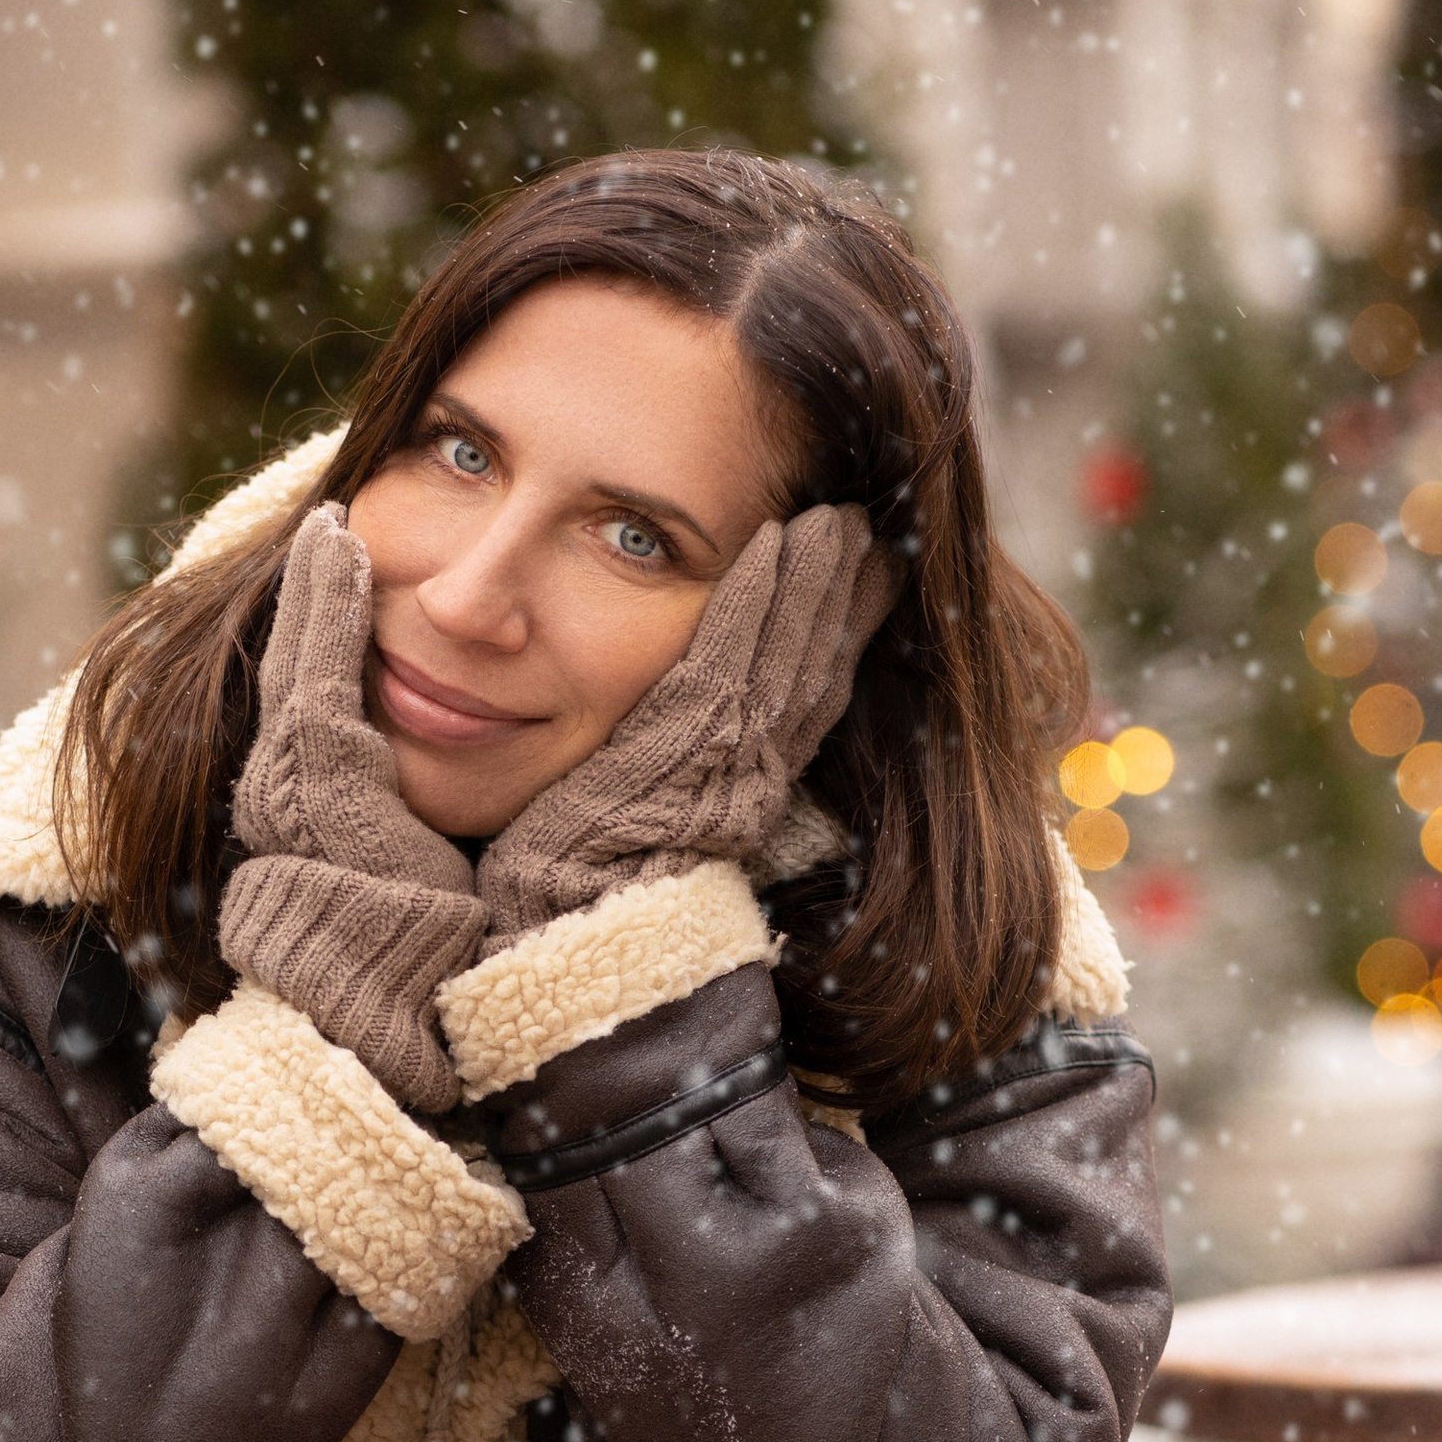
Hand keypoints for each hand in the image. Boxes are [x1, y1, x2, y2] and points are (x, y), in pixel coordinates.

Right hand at [220, 505, 485, 1108]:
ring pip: (301, 654)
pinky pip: (317, 663)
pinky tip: (344, 548)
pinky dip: (327, 601)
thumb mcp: (418, 861)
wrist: (393, 989)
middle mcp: (283, 784)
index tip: (345, 568)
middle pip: (297, 665)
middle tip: (331, 524)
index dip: (325, 630)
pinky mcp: (314, 766)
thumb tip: (451, 793)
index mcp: (311, 806)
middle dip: (312, 594)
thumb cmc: (419, 940)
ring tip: (335, 521)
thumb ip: (413, 814)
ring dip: (318, 582)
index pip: (316, 697)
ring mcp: (290, 773)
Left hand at [475, 503, 898, 950]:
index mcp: (746, 787)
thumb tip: (674, 740)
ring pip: (788, 649)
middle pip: (814, 665)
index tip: (868, 581)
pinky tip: (774, 541)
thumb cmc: (590, 878)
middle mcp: (753, 768)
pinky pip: (733, 650)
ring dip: (817, 578)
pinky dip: (759, 593)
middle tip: (865, 530)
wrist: (572, 922)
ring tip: (836, 519)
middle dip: (845, 596)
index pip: (806, 698)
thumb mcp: (648, 816)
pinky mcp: (689, 735)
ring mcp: (726, 749)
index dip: (840, 637)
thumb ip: (671, 768)